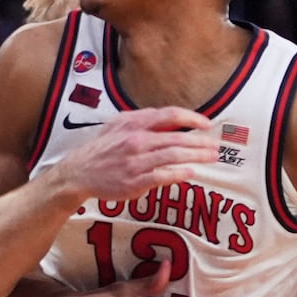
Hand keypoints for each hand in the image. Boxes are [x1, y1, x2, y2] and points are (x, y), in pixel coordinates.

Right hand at [59, 107, 216, 200]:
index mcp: (135, 123)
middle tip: (216, 146)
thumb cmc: (103, 148)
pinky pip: (162, 176)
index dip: (191, 118)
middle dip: (200, 142)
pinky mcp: (134, 180)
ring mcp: (136, 161)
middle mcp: (137, 140)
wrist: (79, 172)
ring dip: (196, 156)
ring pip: (173, 156)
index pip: (169, 115)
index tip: (207, 125)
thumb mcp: (119, 125)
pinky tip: (191, 172)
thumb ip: (144, 120)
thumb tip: (171, 119)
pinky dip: (178, 174)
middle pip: (177, 137)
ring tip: (211, 158)